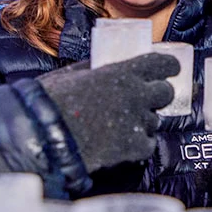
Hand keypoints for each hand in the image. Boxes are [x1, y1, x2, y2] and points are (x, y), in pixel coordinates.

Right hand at [39, 53, 176, 172]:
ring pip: (155, 120)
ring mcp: (137, 123)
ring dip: (142, 120)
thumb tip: (106, 64)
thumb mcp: (72, 73)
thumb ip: (96, 67)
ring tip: (119, 123)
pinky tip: (119, 141)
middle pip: (165, 92)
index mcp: (123, 72)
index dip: (168, 66)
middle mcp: (136, 96)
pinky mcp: (134, 148)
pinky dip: (137, 142)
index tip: (168, 68)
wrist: (43, 138)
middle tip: (141, 98)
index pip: (161, 64)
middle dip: (156, 94)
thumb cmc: (51, 101)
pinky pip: (148, 143)